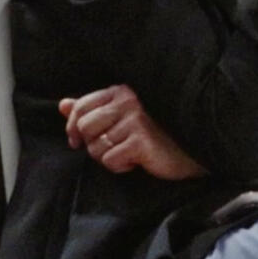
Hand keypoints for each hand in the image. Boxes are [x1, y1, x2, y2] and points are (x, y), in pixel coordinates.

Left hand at [60, 85, 208, 179]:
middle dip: (91, 143)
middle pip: (85, 127)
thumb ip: (93, 108)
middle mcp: (129, 102)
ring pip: (95, 147)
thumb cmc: (158, 132)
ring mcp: (136, 121)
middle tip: (110, 148)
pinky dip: (120, 166)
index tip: (77, 140)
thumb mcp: (124, 115)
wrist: (194, 148)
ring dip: (107, 157)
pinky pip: (110, 160)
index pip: (81, 106)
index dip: (73, 127)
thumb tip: (62, 105)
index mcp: (123, 92)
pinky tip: (136, 162)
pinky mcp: (141, 142)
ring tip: (127, 154)